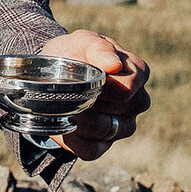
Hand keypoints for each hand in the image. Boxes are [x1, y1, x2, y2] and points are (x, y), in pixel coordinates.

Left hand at [44, 29, 151, 160]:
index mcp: (138, 72)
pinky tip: (64, 122)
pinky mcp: (104, 145)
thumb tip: (114, 65)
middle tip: (70, 89)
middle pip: (119, 110)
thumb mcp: (82, 41)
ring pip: (106, 130)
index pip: (128, 87)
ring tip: (66, 104)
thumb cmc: (74, 54)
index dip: (103, 85)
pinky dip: (72, 138)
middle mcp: (137, 101)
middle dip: (90, 99)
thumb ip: (98, 47)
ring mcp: (124, 125)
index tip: (83, 75)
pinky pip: (92, 149)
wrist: (52, 75)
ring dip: (81, 117)